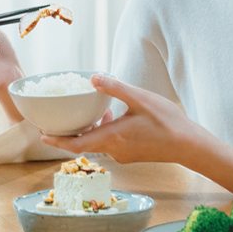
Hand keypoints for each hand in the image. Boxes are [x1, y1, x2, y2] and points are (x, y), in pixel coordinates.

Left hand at [40, 74, 191, 162]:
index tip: (42, 135)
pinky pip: (110, 143)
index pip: (76, 144)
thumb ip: (115, 88)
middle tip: (58, 120)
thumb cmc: (167, 123)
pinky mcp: (132, 154)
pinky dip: (105, 130)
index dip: (57, 141)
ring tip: (93, 111)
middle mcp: (114, 149)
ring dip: (91, 129)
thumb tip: (93, 77)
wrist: (190, 145)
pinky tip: (114, 116)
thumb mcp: (140, 99)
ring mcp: (123, 154)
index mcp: (112, 137)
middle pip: (83, 143)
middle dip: (69, 132)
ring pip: (98, 142)